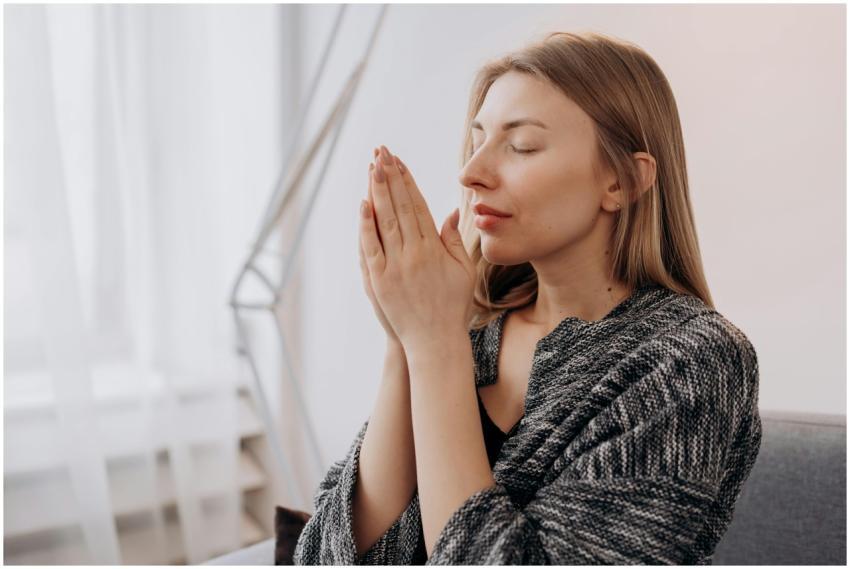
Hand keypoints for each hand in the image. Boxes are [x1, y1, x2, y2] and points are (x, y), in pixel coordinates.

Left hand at [359, 145, 474, 348]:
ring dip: (378, 192)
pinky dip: (366, 225)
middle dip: (391, 177)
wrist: (435, 341)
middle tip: (382, 152)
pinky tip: (363, 204)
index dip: (408, 182)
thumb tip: (450, 212)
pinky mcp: (379, 281)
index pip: (418, 206)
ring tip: (372, 167)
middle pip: (400, 207)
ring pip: (385, 221)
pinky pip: (371, 247)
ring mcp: (395, 266)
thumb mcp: (463, 271)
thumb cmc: (453, 307)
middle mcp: (415, 253)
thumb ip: (454, 240)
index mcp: (435, 248)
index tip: (400, 162)